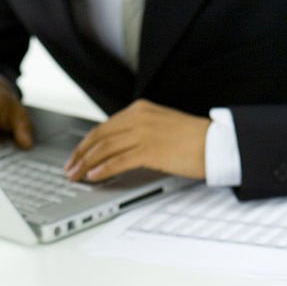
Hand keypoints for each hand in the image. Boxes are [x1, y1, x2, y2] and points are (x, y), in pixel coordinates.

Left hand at [65, 99, 209, 181]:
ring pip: (105, 148)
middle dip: (81, 154)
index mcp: (141, 109)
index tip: (77, 155)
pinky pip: (119, 160)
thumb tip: (120, 150)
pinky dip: (103, 169)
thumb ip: (140, 132)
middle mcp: (139, 117)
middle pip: (100, 136)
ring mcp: (144, 132)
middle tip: (69, 168)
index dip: (87, 143)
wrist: (217, 143)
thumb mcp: (162, 127)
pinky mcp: (150, 150)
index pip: (105, 126)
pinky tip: (93, 176)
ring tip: (76, 175)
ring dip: (87, 163)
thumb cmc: (194, 140)